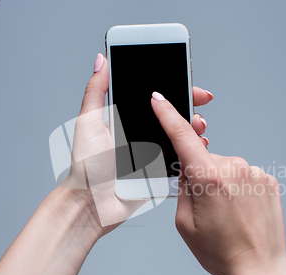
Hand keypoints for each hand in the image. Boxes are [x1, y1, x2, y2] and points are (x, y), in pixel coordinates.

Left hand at [61, 54, 213, 235]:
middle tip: (199, 106)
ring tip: (199, 128)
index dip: (174, 89)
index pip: (155, 99)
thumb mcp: (89, 122)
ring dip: (194, 130)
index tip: (190, 84)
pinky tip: (196, 148)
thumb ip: (96, 91)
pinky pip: (179, 160)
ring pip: (179, 137)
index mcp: (126, 119)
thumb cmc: (86, 165)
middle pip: (172, 116)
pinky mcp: (159, 173)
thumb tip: (101, 60)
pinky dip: (191, 153)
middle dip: (190, 108)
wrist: (91, 203)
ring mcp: (152, 153)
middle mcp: (141, 134)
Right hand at [151, 92, 285, 274]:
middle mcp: (234, 167)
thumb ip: (183, 187)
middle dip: (199, 175)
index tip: (159, 100)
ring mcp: (254, 172)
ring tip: (227, 214)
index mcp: (208, 177)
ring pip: (224, 167)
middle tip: (206, 206)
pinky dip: (237, 187)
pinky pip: (242, 175)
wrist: (260, 269)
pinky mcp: (267, 179)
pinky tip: (240, 210)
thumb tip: (186, 167)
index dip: (168, 114)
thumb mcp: (185, 223)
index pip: (182, 136)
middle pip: (204, 158)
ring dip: (220, 183)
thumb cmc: (222, 253)